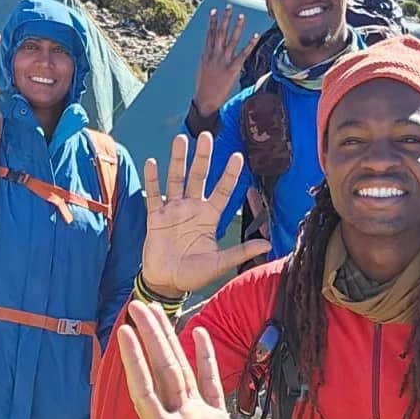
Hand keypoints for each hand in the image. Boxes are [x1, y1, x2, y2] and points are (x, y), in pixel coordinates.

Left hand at [104, 302, 237, 418]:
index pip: (144, 390)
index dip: (134, 362)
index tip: (123, 332)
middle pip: (162, 369)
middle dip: (151, 337)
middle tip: (139, 304)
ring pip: (183, 371)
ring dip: (172, 341)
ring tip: (163, 311)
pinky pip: (214, 386)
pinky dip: (208, 361)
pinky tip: (200, 336)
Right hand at [141, 132, 269, 296]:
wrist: (167, 283)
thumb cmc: (194, 274)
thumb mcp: (219, 263)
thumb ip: (240, 252)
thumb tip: (268, 246)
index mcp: (209, 217)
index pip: (222, 191)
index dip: (230, 175)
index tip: (238, 157)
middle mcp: (192, 209)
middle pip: (198, 177)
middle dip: (203, 157)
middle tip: (207, 136)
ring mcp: (173, 211)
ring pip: (176, 179)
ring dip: (178, 160)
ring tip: (181, 140)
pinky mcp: (156, 218)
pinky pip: (154, 195)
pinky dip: (152, 179)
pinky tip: (152, 162)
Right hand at [193, 6, 258, 116]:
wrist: (205, 101)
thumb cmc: (204, 87)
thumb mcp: (202, 70)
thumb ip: (207, 59)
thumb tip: (208, 51)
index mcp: (206, 56)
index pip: (209, 35)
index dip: (212, 22)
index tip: (214, 11)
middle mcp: (215, 56)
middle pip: (220, 34)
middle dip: (224, 19)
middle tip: (229, 7)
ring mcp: (224, 62)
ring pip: (231, 41)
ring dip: (237, 27)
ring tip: (241, 16)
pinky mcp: (233, 69)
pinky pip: (243, 54)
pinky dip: (250, 44)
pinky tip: (255, 35)